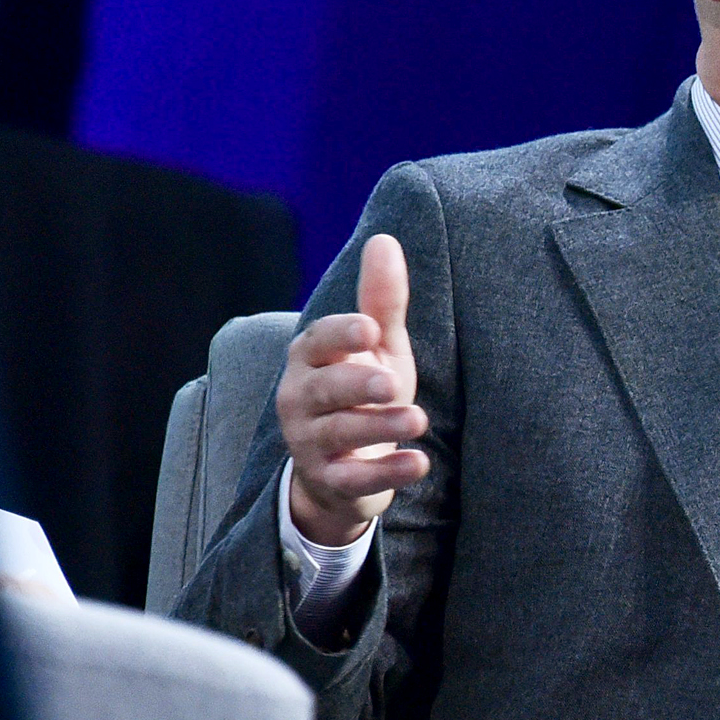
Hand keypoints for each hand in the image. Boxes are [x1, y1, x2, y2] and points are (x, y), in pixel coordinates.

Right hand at [278, 234, 428, 547]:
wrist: (342, 470)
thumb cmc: (362, 395)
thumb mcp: (377, 348)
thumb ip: (381, 301)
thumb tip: (384, 239)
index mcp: (311, 359)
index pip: (317, 341)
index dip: (340, 335)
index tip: (370, 329)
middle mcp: (301, 398)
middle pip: (324, 389)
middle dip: (357, 385)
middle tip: (392, 383)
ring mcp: (310, 442)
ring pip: (338, 433)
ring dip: (378, 426)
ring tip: (419, 419)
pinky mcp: (331, 480)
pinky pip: (354, 478)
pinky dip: (386, 472)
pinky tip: (419, 463)